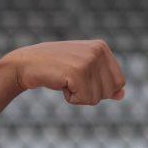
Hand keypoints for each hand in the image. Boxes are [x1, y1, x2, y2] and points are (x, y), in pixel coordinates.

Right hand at [2, 40, 125, 104]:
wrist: (26, 64)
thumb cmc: (55, 68)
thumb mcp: (82, 71)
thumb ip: (103, 80)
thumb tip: (122, 95)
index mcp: (102, 47)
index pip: (119, 82)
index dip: (101, 89)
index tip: (81, 78)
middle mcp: (98, 50)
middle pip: (110, 91)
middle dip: (91, 93)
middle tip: (71, 79)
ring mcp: (88, 60)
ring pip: (97, 98)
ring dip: (79, 96)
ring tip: (65, 80)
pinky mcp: (78, 72)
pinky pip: (84, 100)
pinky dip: (71, 98)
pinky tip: (60, 83)